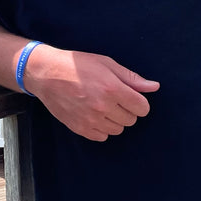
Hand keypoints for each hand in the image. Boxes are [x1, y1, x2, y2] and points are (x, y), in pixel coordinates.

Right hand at [23, 45, 158, 141]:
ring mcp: (90, 119)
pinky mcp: (80, 128)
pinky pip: (102, 136)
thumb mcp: (106, 64)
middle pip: (131, 120)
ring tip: (102, 106)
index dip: (139, 102)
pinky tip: (93, 114)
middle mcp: (103, 106)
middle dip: (126, 110)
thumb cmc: (77, 65)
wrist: (46, 74)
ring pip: (118, 129)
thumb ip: (131, 78)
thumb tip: (154, 87)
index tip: (130, 96)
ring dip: (114, 119)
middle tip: (113, 98)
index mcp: (112, 89)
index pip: (142, 108)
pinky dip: (102, 128)